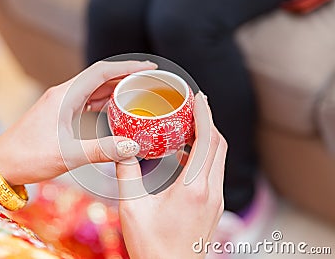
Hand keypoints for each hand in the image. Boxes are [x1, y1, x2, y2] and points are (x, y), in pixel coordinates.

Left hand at [0, 60, 156, 185]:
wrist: (1, 165)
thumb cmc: (28, 157)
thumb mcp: (68, 155)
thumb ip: (102, 150)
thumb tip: (132, 146)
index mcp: (64, 96)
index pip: (101, 72)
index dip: (127, 67)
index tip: (147, 68)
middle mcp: (63, 94)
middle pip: (99, 77)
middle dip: (125, 76)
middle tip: (149, 80)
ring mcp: (61, 103)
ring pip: (93, 88)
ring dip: (115, 87)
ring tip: (138, 90)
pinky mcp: (60, 114)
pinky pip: (87, 101)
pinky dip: (104, 100)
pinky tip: (115, 106)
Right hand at [116, 92, 226, 258]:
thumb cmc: (153, 247)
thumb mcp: (132, 208)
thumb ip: (127, 175)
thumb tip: (122, 150)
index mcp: (193, 189)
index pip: (206, 140)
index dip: (204, 114)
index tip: (198, 97)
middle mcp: (211, 192)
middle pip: (218, 144)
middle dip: (207, 121)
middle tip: (192, 106)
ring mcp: (216, 200)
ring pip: (219, 158)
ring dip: (207, 138)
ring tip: (187, 126)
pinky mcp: (215, 207)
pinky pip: (214, 171)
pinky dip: (204, 155)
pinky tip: (184, 156)